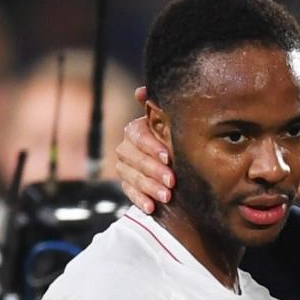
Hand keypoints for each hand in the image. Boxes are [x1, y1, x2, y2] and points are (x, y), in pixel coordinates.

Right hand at [114, 87, 173, 212]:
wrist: (174, 159)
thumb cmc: (174, 136)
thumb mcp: (171, 122)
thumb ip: (159, 109)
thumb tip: (142, 91)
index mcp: (136, 129)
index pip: (137, 135)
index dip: (151, 146)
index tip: (169, 157)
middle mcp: (127, 147)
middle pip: (134, 158)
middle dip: (153, 170)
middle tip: (172, 180)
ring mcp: (125, 167)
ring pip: (132, 176)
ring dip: (149, 187)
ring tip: (168, 196)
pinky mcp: (127, 184)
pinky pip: (129, 193)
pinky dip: (140, 200)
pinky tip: (151, 208)